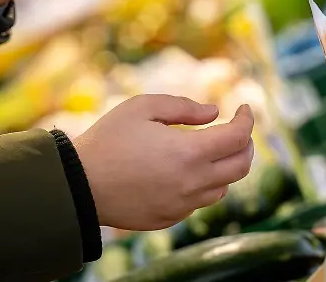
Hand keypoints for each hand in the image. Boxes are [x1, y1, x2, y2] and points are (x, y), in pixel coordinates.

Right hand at [73, 95, 255, 230]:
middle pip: (241, 167)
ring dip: (226, 167)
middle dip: (246, 145)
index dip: (248, 119)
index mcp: (190, 153)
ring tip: (213, 150)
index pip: (238, 137)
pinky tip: (188, 172)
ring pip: (223, 188)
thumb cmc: (108, 140)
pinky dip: (203, 185)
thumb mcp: (143, 107)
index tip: (245, 108)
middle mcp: (192, 184)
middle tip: (237, 130)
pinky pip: (199, 203)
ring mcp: (182, 205)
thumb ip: (184, 107)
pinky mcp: (168, 218)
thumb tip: (214, 113)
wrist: (78, 184)